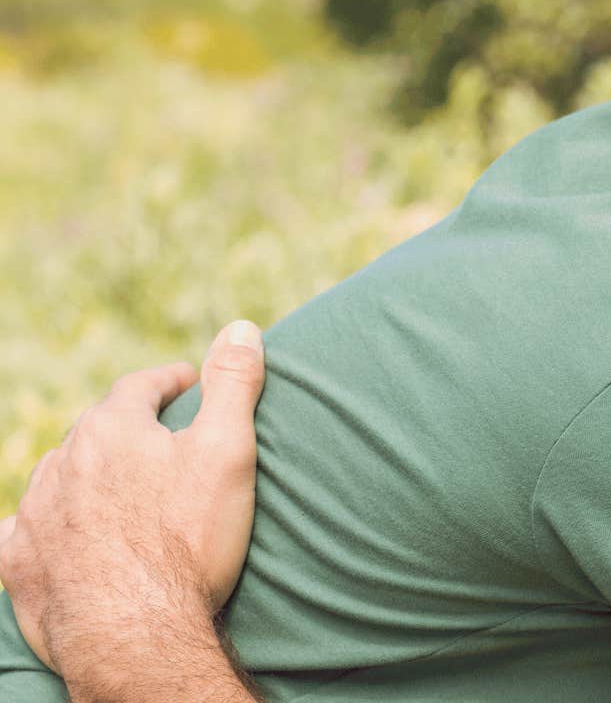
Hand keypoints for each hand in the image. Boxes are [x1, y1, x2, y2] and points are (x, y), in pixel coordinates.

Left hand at [0, 321, 266, 692]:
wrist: (135, 631)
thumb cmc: (187, 540)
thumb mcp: (229, 451)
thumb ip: (233, 384)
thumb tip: (241, 326)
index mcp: (111, 430)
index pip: (139, 387)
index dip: (170, 380)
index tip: (189, 382)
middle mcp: (61, 464)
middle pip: (95, 430)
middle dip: (126, 427)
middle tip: (160, 437)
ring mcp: (33, 516)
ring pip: (57, 476)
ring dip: (84, 473)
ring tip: (115, 485)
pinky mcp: (19, 564)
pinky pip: (19, 533)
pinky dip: (39, 526)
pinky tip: (50, 533)